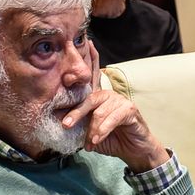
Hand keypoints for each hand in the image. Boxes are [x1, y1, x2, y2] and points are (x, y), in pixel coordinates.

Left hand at [61, 42, 170, 174]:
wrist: (134, 151)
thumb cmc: (111, 140)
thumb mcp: (90, 133)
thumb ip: (80, 125)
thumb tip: (60, 122)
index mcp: (100, 98)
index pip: (94, 76)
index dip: (93, 59)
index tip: (87, 43)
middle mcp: (110, 96)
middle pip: (90, 98)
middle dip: (76, 112)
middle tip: (66, 124)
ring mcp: (121, 102)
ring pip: (100, 111)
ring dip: (93, 130)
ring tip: (89, 143)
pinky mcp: (131, 111)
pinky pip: (113, 118)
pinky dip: (103, 131)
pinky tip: (97, 140)